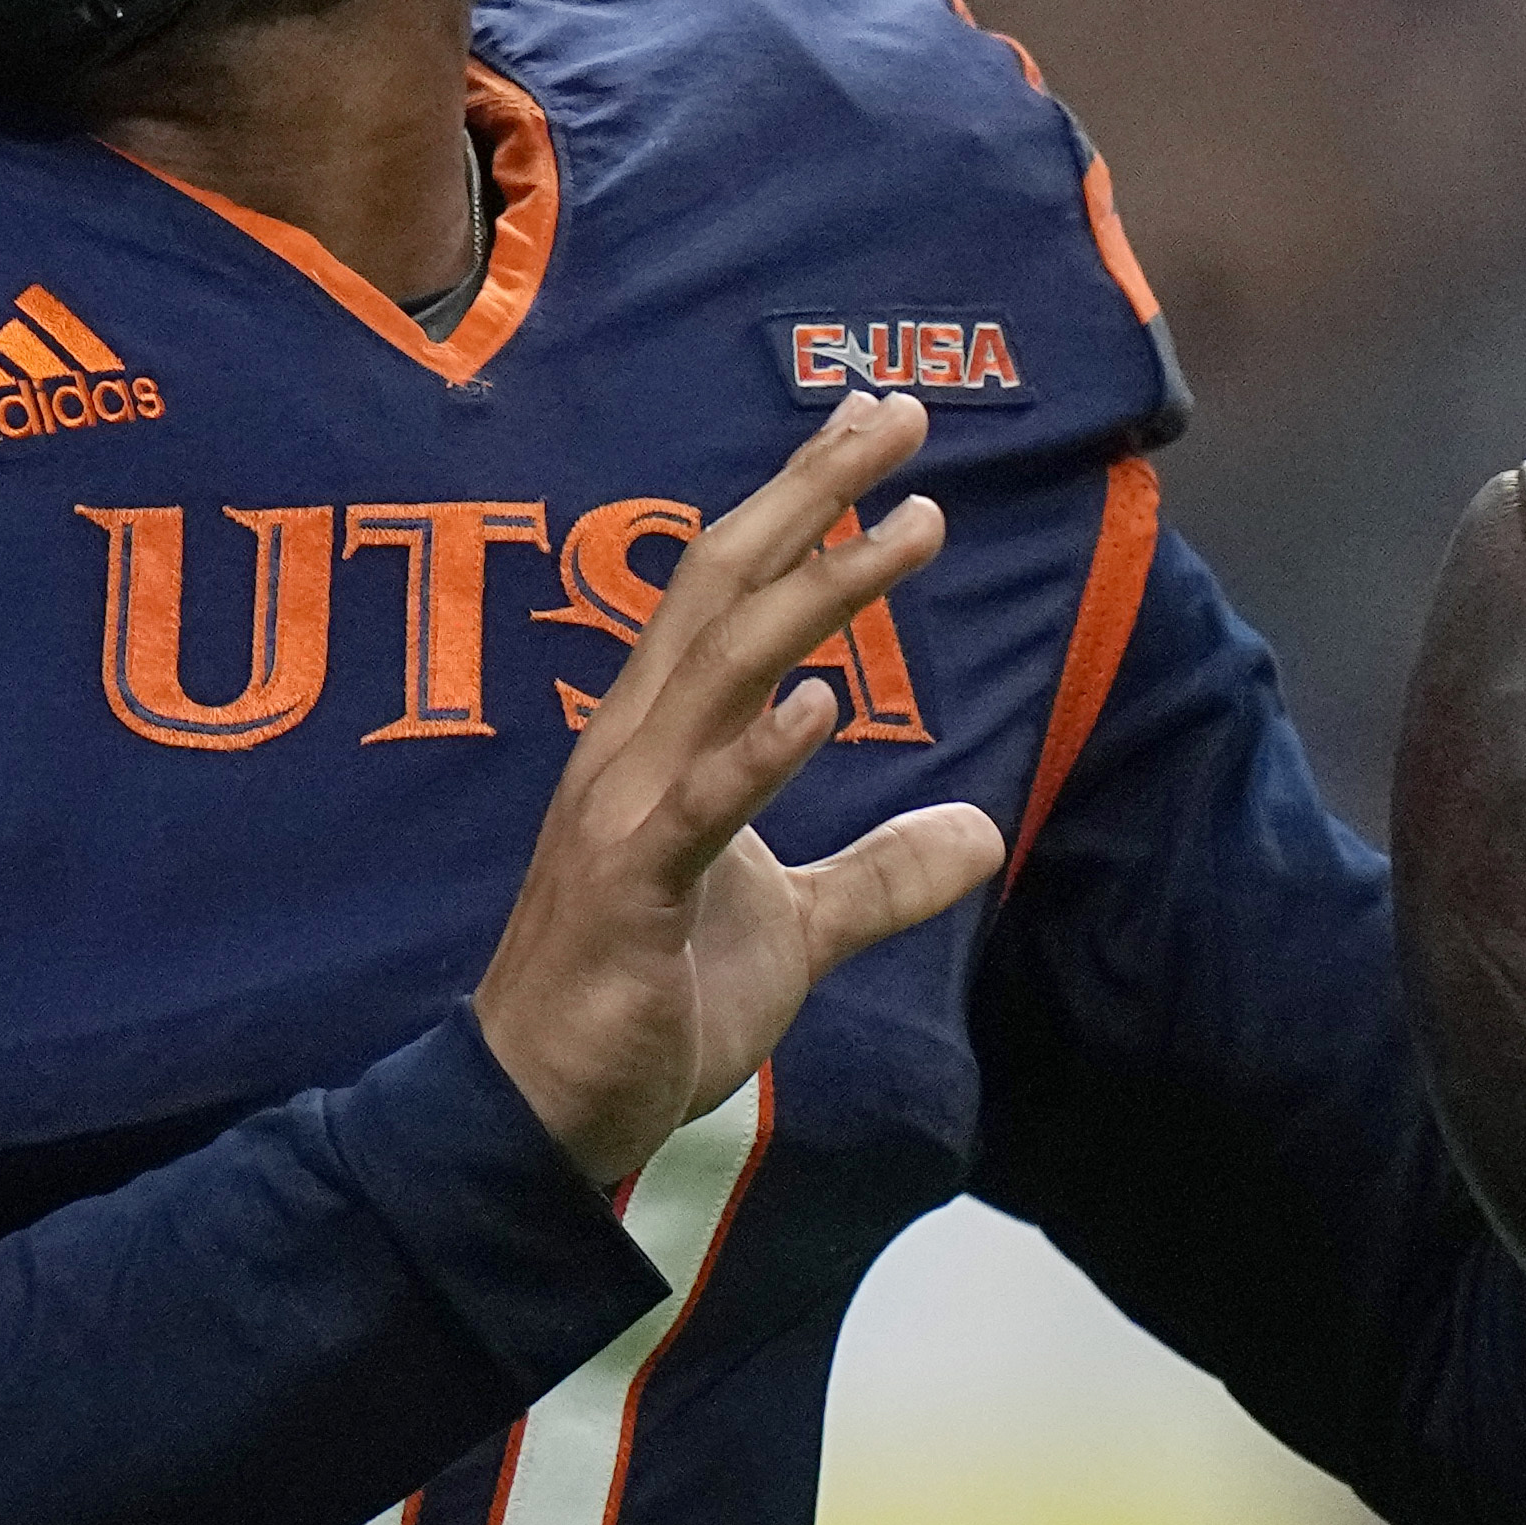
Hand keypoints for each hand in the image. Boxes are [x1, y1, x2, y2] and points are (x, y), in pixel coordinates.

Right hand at [472, 391, 1007, 1184]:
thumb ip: (881, 875)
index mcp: (659, 739)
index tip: (873, 422)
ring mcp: (623, 812)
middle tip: (895, 412)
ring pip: (721, 670)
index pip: (732, 590)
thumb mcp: (796, 931)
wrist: (543, 1112)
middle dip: (810, 494)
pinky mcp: (629, 890)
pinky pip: (697, 807)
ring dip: (818, 592)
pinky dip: (758, 752)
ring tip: (911, 527)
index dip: (802, 501)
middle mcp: (631, 747)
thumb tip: (982, 830)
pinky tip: (824, 703)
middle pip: (722, 588)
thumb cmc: (649, 1006)